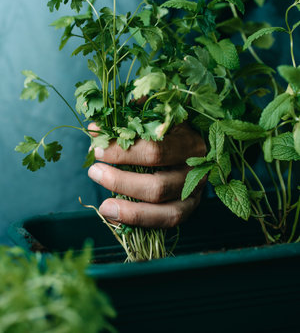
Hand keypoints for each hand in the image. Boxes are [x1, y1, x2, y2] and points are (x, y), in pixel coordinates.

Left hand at [88, 123, 205, 227]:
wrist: (198, 145)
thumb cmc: (172, 128)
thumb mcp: (160, 114)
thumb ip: (138, 113)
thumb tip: (104, 119)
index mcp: (189, 144)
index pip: (154, 152)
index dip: (122, 152)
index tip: (97, 146)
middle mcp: (195, 173)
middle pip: (158, 186)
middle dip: (121, 182)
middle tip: (94, 171)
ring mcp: (194, 195)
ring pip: (166, 212)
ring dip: (131, 212)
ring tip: (103, 206)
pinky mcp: (188, 209)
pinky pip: (165, 223)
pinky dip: (139, 223)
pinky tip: (115, 217)